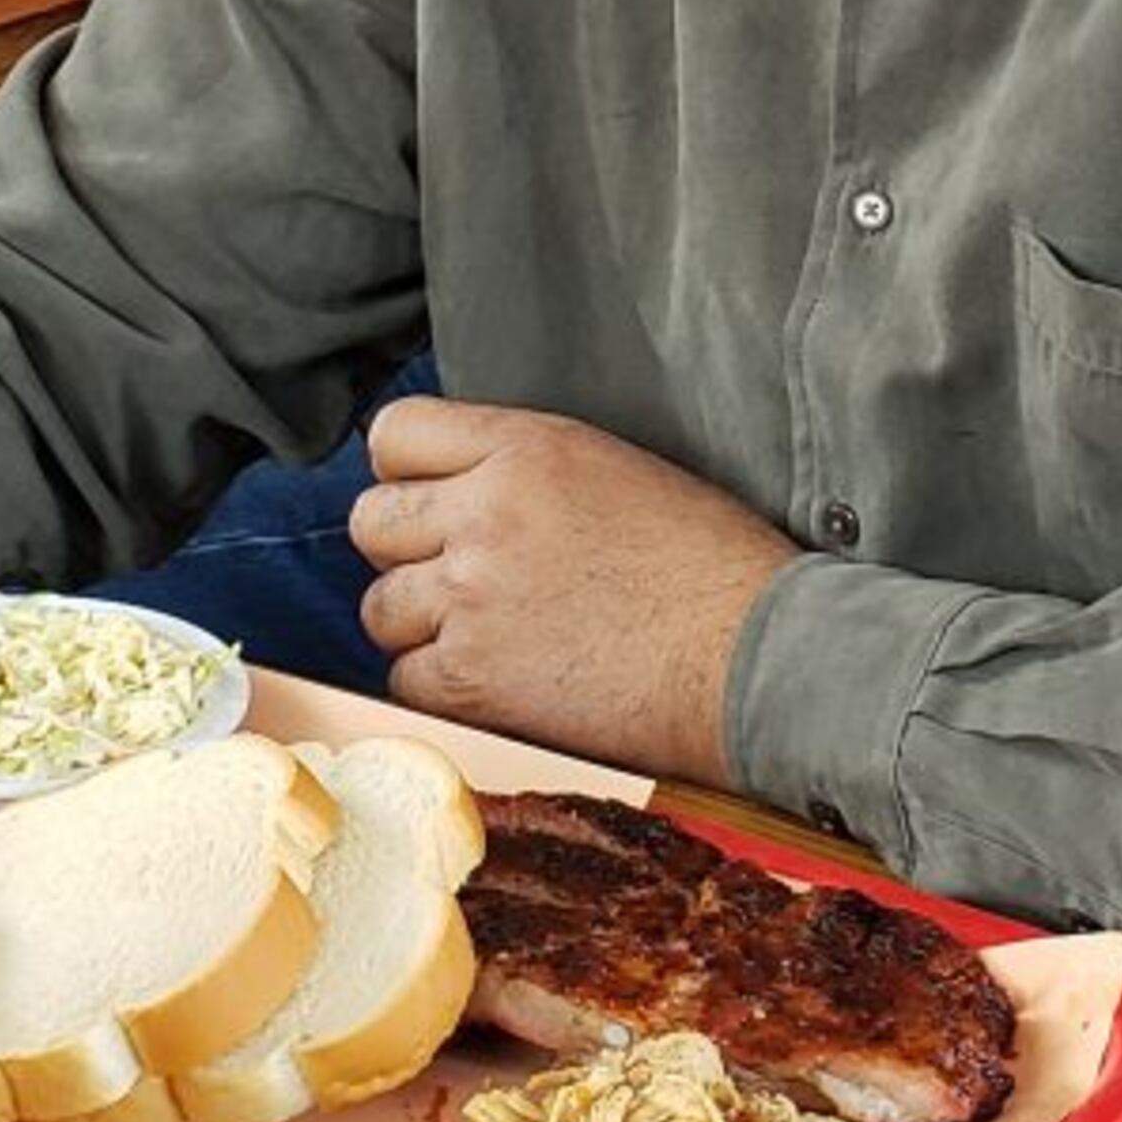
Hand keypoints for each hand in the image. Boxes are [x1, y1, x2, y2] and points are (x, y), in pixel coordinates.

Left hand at [351, 398, 799, 781]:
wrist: (751, 657)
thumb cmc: (711, 566)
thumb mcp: (616, 469)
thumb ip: (526, 468)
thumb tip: (464, 490)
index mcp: (527, 448)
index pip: (396, 434)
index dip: (406, 472)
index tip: (431, 500)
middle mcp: (485, 514)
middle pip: (370, 521)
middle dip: (404, 550)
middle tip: (457, 576)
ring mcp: (471, 599)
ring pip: (379, 608)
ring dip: (420, 625)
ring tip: (488, 635)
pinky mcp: (471, 682)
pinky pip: (404, 680)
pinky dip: (441, 687)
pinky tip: (500, 682)